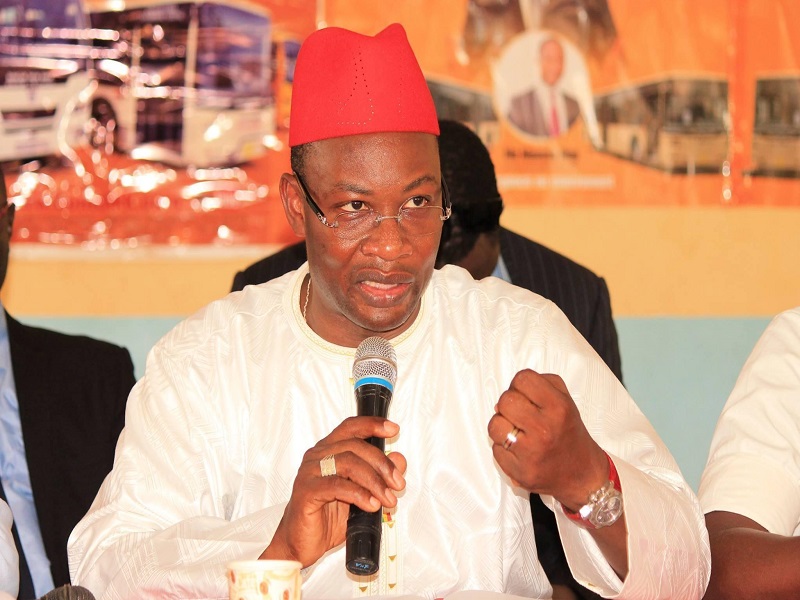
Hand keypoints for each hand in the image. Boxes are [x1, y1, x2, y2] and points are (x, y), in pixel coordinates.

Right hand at [261, 417, 405, 566]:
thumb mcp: (362, 494)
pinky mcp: (306, 491)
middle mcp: (317, 456)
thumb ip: (380, 475)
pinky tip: (371, 505)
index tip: (393, 429)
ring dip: (374, 481)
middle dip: (382, 464)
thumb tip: (399, 459)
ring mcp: (309, 472)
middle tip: (397, 484)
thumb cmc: (327, 518)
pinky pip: (337, 486)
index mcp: (328, 451)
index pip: (350, 428)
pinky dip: (359, 494)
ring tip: (387, 499)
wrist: (301, 544)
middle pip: (355, 446)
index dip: (372, 424)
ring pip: (348, 463)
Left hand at [488, 369, 608, 510]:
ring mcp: (531, 452)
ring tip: (516, 431)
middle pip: (505, 401)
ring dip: (501, 426)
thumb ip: (541, 384)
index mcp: (558, 407)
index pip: (522, 379)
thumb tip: (509, 393)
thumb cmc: (569, 435)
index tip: (524, 394)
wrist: (582, 474)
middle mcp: (545, 429)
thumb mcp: (566, 400)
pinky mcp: (520, 471)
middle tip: (520, 414)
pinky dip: (503, 447)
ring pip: (494, 425)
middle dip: (509, 404)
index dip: (519, 385)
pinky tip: (519, 449)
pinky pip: (496, 449)